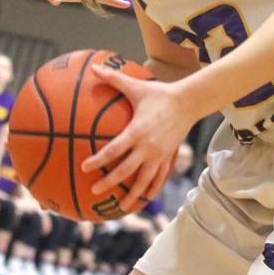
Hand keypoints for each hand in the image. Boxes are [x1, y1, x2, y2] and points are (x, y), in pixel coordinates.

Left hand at [81, 66, 193, 211]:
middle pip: (127, 170)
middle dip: (110, 182)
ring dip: (132, 194)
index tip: (85, 167)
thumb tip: (93, 67)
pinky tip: (144, 199)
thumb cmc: (159, 93)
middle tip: (95, 191)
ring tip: (120, 207)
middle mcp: (147, 147)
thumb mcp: (135, 86)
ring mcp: (159, 155)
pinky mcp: (168, 158)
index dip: (99, 160)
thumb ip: (113, 78)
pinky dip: (151, 190)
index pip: (114, 150)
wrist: (188, 102)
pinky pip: (159, 178)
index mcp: (137, 131)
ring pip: (144, 180)